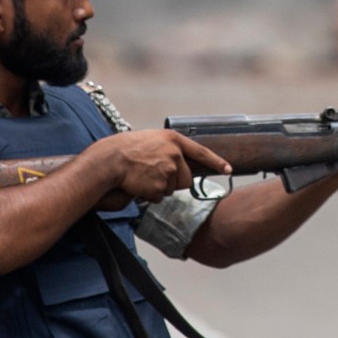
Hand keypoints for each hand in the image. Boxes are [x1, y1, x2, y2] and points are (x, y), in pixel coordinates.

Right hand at [93, 129, 231, 203]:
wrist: (109, 160)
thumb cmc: (125, 149)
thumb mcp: (151, 140)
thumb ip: (168, 149)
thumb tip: (178, 163)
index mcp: (173, 140)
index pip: (201, 152)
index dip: (216, 162)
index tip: (228, 169)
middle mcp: (175, 155)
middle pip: (186, 179)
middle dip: (174, 181)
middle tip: (153, 173)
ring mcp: (168, 171)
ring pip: (172, 189)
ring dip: (159, 187)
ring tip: (142, 175)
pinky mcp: (160, 186)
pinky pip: (159, 197)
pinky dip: (149, 194)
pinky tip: (138, 183)